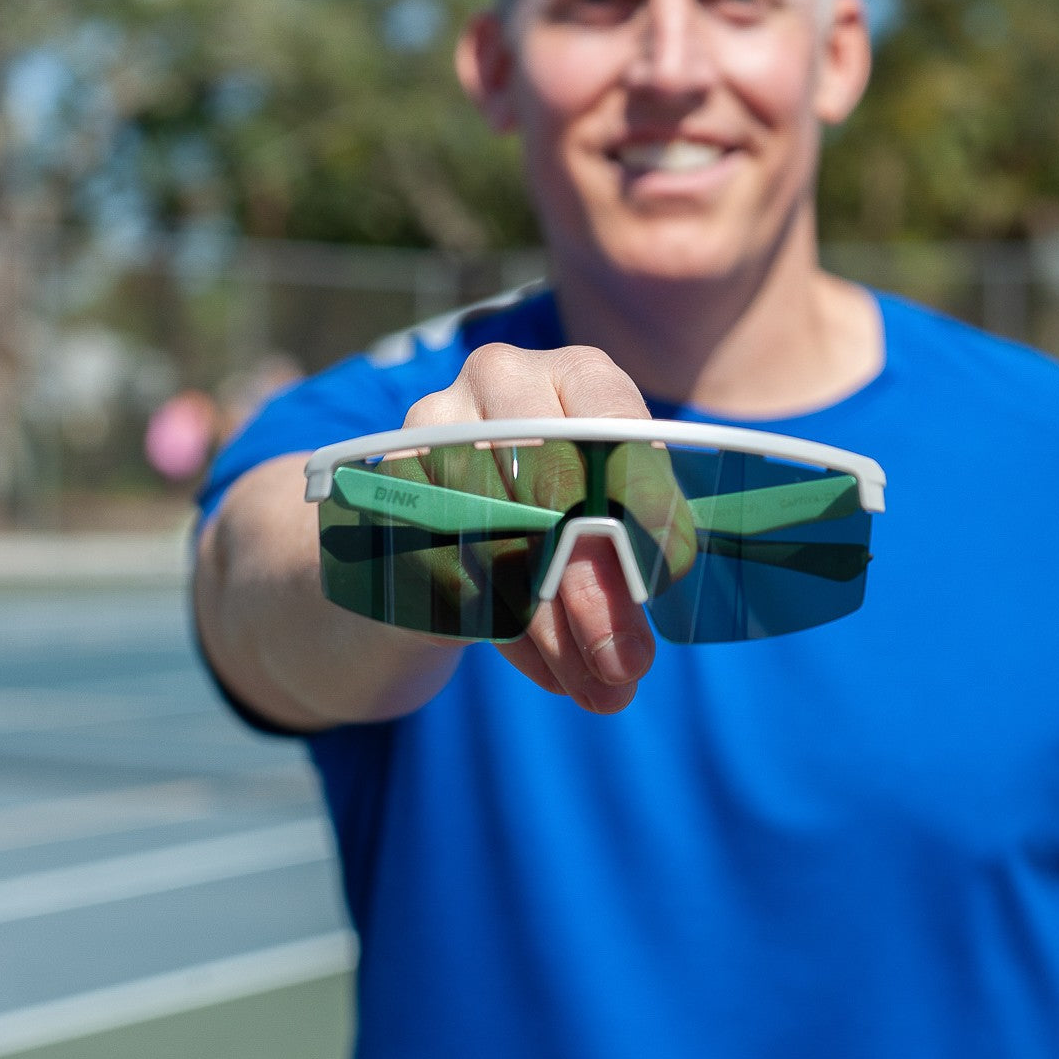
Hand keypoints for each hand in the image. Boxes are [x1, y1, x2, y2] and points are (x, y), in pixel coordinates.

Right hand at [398, 343, 670, 712]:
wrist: (453, 507)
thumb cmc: (566, 502)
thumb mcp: (614, 510)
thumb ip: (629, 559)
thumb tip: (628, 654)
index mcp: (578, 372)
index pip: (612, 423)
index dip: (643, 498)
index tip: (668, 570)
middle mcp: (501, 381)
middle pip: (549, 487)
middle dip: (591, 589)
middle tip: (625, 662)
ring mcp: (434, 429)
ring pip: (494, 537)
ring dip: (548, 628)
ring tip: (596, 685)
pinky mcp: (389, 487)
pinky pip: (444, 567)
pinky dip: (501, 631)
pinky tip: (548, 671)